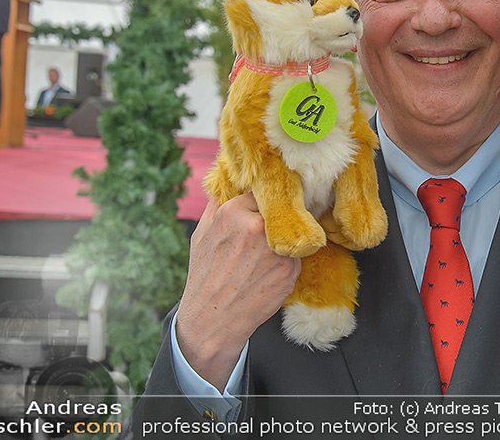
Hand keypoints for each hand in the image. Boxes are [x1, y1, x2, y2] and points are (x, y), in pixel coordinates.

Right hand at [175, 193, 300, 388]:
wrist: (213, 319)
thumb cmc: (206, 275)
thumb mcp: (202, 233)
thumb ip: (219, 204)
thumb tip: (230, 179)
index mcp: (234, 212)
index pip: (264, 192)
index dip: (264, 202)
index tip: (265, 208)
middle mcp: (259, 227)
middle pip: (282, 209)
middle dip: (278, 217)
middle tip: (269, 231)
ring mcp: (278, 248)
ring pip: (292, 230)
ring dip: (285, 238)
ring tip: (263, 256)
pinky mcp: (291, 269)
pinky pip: (296, 254)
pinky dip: (287, 260)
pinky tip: (268, 272)